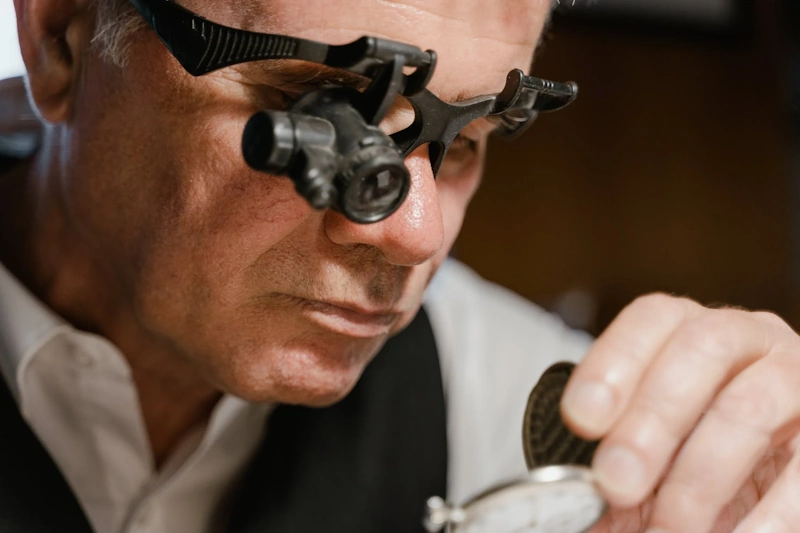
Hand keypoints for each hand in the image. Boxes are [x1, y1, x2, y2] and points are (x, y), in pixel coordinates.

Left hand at [560, 294, 799, 532]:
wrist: (760, 479)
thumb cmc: (691, 454)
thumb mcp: (651, 448)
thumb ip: (616, 456)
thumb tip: (576, 494)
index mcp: (690, 330)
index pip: (652, 319)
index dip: (614, 363)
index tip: (581, 418)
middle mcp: (750, 338)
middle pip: (699, 351)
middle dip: (651, 419)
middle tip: (617, 481)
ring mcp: (797, 377)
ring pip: (749, 406)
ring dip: (701, 476)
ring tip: (670, 529)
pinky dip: (769, 514)